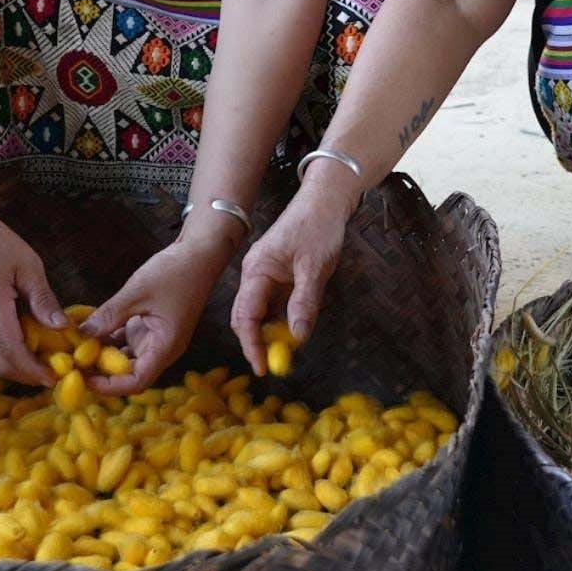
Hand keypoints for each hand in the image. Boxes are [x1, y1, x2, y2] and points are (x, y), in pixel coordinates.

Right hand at [0, 207, 63, 385]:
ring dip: (19, 364)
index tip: (55, 378)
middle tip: (55, 375)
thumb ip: (43, 299)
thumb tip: (62, 328)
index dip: (34, 370)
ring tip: (47, 360)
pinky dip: (11, 351)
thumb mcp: (28, 266)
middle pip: (0, 364)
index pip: (13, 353)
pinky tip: (31, 342)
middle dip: (27, 376)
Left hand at [83, 233, 231, 394]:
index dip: (110, 386)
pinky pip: (125, 341)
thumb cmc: (175, 272)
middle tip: (73, 363)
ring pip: (124, 358)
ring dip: (102, 355)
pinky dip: (108, 339)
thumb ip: (110, 315)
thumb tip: (82, 334)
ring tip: (76, 348)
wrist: (198, 254)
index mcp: (165, 347)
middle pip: (129, 374)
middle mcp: (160, 349)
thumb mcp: (138, 292)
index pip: (137, 381)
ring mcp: (154, 338)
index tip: (85, 378)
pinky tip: (88, 331)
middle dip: (101, 372)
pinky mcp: (148, 327)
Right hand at [230, 182, 354, 375]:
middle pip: (246, 316)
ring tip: (284, 352)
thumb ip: (304, 303)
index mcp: (256, 270)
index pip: (246, 315)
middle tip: (273, 366)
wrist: (325, 201)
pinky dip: (279, 320)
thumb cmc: (318, 228)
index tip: (262, 368)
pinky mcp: (277, 274)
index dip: (251, 345)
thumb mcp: (314, 268)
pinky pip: (273, 303)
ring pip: (259, 312)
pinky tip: (292, 329)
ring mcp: (265, 274)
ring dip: (269, 333)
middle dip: (256, 343)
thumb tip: (297, 338)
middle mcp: (255, 273)